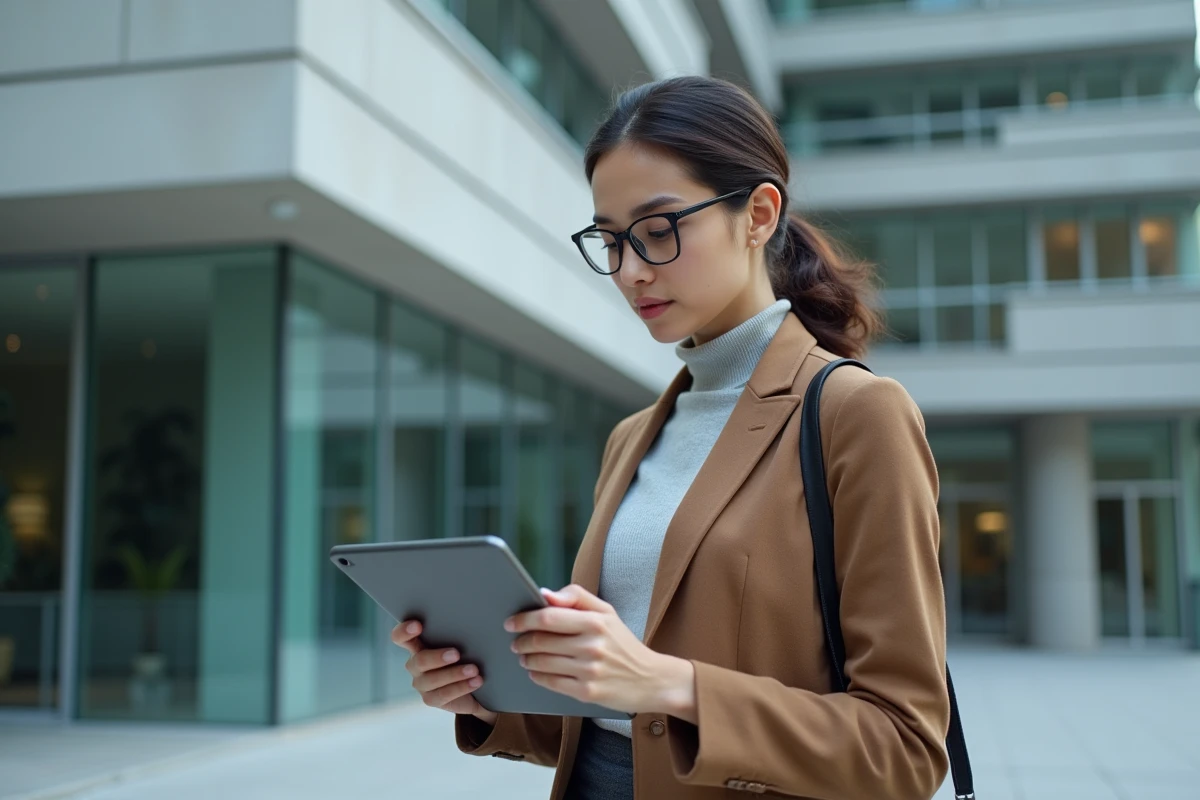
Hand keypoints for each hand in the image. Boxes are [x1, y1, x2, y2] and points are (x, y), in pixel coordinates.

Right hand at [391, 620, 497, 726]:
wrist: (475, 687)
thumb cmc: (466, 656)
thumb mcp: (461, 642)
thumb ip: (457, 633)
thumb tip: (471, 622)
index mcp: (417, 645)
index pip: (400, 637)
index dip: (404, 631)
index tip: (418, 625)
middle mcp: (415, 664)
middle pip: (419, 660)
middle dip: (438, 657)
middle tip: (456, 653)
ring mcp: (421, 683)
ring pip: (432, 679)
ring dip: (455, 673)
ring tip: (474, 670)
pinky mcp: (430, 699)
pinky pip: (443, 694)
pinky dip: (461, 687)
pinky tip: (475, 681)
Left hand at [506, 585, 695, 718]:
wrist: (652, 679)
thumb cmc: (623, 644)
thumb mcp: (607, 612)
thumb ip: (576, 597)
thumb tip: (545, 594)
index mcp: (595, 621)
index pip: (548, 617)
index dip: (524, 619)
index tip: (511, 622)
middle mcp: (592, 645)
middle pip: (540, 641)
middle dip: (521, 642)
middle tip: (516, 642)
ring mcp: (589, 670)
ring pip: (542, 663)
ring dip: (526, 659)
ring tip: (524, 657)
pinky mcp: (588, 692)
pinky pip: (551, 683)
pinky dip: (537, 677)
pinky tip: (535, 672)